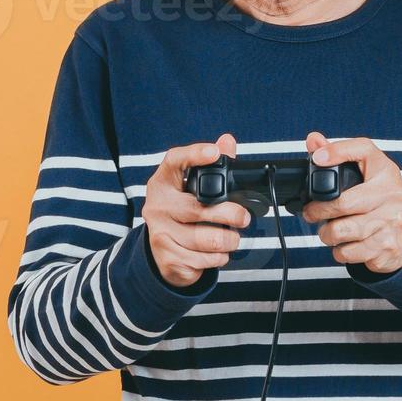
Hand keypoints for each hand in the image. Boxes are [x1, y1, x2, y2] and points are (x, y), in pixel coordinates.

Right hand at [142, 133, 250, 288]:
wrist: (161, 254)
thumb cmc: (181, 215)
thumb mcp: (190, 189)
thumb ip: (212, 165)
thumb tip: (227, 141)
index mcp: (163, 183)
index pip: (174, 161)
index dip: (194, 154)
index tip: (214, 152)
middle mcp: (157, 206)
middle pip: (198, 208)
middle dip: (230, 215)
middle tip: (244, 218)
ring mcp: (160, 233)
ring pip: (205, 239)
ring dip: (228, 241)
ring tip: (233, 238)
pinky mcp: (167, 258)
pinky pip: (203, 260)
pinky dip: (218, 258)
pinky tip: (217, 252)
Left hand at [301, 132, 401, 273]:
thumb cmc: (380, 199)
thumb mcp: (367, 173)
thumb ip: (339, 155)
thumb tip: (313, 139)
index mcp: (385, 171)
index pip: (362, 150)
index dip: (337, 151)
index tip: (317, 158)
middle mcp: (391, 195)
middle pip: (344, 202)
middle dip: (318, 211)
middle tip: (311, 213)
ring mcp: (391, 222)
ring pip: (343, 231)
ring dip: (327, 234)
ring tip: (328, 231)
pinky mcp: (386, 247)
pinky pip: (350, 252)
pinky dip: (340, 251)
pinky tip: (344, 244)